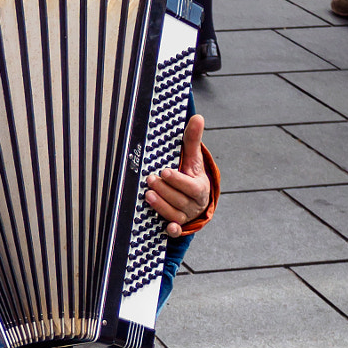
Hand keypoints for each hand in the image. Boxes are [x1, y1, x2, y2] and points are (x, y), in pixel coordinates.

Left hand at [144, 114, 210, 237]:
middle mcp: (195, 203)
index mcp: (200, 186)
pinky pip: (177, 231)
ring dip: (161, 205)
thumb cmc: (192, 174)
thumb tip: (197, 117)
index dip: (177, 180)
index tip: (163, 171)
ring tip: (147, 194)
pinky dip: (173, 230)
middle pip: (179, 199)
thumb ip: (193, 139)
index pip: (191, 186)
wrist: (196, 198)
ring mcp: (186, 215)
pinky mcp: (178, 224)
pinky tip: (167, 227)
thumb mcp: (193, 158)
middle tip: (149, 180)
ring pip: (175, 213)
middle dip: (164, 190)